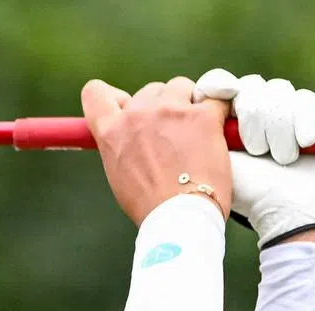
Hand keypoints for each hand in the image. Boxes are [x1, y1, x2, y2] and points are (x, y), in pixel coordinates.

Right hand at [81, 77, 232, 226]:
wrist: (179, 219)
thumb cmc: (150, 206)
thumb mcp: (119, 175)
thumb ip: (121, 146)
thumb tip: (130, 136)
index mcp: (111, 132)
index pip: (96, 93)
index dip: (114, 97)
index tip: (127, 107)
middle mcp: (137, 114)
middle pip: (149, 91)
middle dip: (160, 107)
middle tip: (170, 137)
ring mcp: (171, 111)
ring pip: (180, 86)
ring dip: (187, 103)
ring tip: (194, 134)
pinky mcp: (202, 115)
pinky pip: (215, 97)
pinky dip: (218, 110)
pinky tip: (218, 128)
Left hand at [193, 69, 314, 246]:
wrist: (295, 213)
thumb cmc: (251, 195)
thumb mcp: (218, 161)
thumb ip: (203, 130)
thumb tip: (198, 99)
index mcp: (226, 126)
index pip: (218, 86)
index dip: (219, 84)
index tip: (224, 93)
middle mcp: (254, 116)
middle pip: (251, 87)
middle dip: (254, 117)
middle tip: (258, 151)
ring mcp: (285, 115)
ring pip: (278, 91)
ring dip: (278, 127)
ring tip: (282, 158)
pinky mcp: (313, 115)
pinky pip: (305, 100)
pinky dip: (304, 120)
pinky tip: (304, 143)